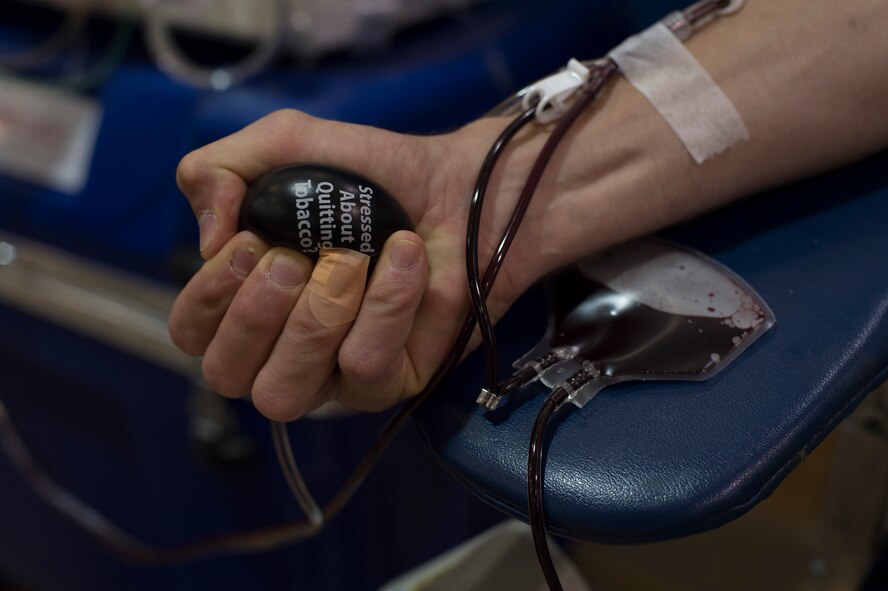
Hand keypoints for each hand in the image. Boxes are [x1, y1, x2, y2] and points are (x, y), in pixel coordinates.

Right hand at [168, 109, 558, 420]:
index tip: (248, 243)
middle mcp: (283, 346)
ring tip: (350, 260)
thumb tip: (207, 239)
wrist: (458, 184)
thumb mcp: (285, 146)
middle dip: (255, 314)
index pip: (192, 335)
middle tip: (294, 259)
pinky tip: (402, 258)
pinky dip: (383, 306)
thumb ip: (220, 171)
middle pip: (228, 376)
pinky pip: (364, 368)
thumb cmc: (372, 174)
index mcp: (249, 301)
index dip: (208, 297)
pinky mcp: (390, 381)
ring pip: (286, 392)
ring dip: (313, 319)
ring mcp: (336, 374)